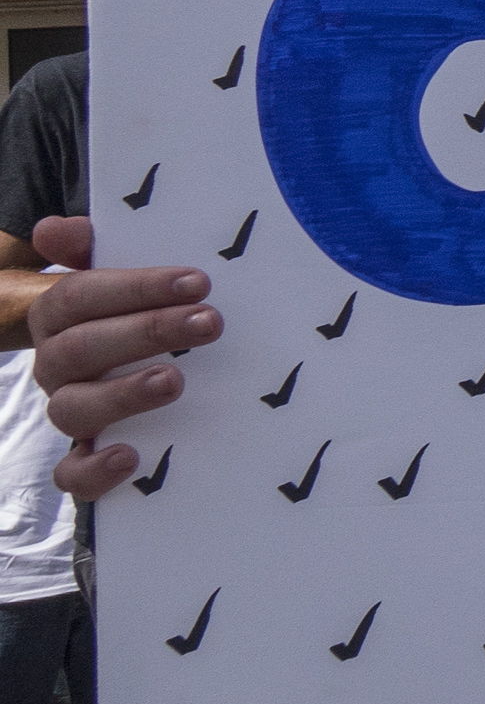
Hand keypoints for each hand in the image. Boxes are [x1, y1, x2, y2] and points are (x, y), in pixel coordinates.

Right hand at [24, 216, 216, 497]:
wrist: (148, 364)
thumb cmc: (144, 311)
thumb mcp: (137, 278)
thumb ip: (98, 249)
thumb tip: (56, 229)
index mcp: (62, 315)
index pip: (80, 295)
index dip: (136, 287)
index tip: (198, 281)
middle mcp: (58, 364)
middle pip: (81, 348)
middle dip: (146, 332)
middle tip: (210, 322)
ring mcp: (72, 411)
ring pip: (71, 408)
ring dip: (122, 394)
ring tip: (174, 381)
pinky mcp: (89, 457)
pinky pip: (72, 474)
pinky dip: (92, 470)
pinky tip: (129, 456)